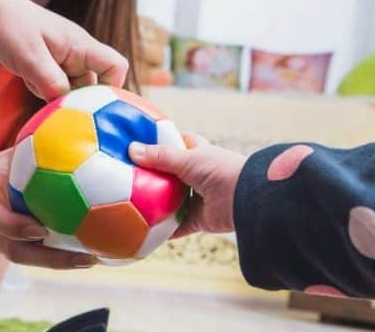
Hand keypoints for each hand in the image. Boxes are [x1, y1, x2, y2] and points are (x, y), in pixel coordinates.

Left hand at [0, 0, 127, 99]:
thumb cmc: (9, 27)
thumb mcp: (29, 57)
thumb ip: (50, 81)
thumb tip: (66, 105)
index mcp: (81, 45)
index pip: (115, 66)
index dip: (112, 88)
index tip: (92, 106)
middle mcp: (77, 53)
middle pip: (94, 85)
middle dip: (78, 100)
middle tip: (56, 107)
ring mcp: (64, 60)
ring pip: (72, 89)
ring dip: (57, 96)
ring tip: (34, 84)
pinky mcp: (50, 66)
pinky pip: (56, 87)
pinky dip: (44, 91)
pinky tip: (28, 80)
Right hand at [0, 149, 97, 269]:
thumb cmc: (5, 162)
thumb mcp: (15, 149)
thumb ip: (37, 144)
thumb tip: (72, 126)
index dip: (15, 226)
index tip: (41, 229)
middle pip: (15, 251)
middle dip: (50, 258)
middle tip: (84, 257)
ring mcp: (0, 243)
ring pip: (28, 258)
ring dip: (60, 262)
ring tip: (92, 259)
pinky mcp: (14, 248)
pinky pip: (36, 256)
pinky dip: (61, 256)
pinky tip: (90, 252)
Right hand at [128, 133, 246, 237]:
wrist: (246, 199)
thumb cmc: (220, 170)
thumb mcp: (187, 158)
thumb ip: (160, 156)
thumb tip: (131, 150)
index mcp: (199, 153)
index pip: (178, 142)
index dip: (162, 141)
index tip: (140, 144)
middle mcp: (197, 175)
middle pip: (170, 174)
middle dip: (153, 175)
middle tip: (128, 176)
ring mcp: (198, 198)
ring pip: (172, 200)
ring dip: (156, 203)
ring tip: (130, 204)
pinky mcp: (198, 219)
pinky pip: (177, 227)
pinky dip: (164, 231)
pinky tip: (144, 232)